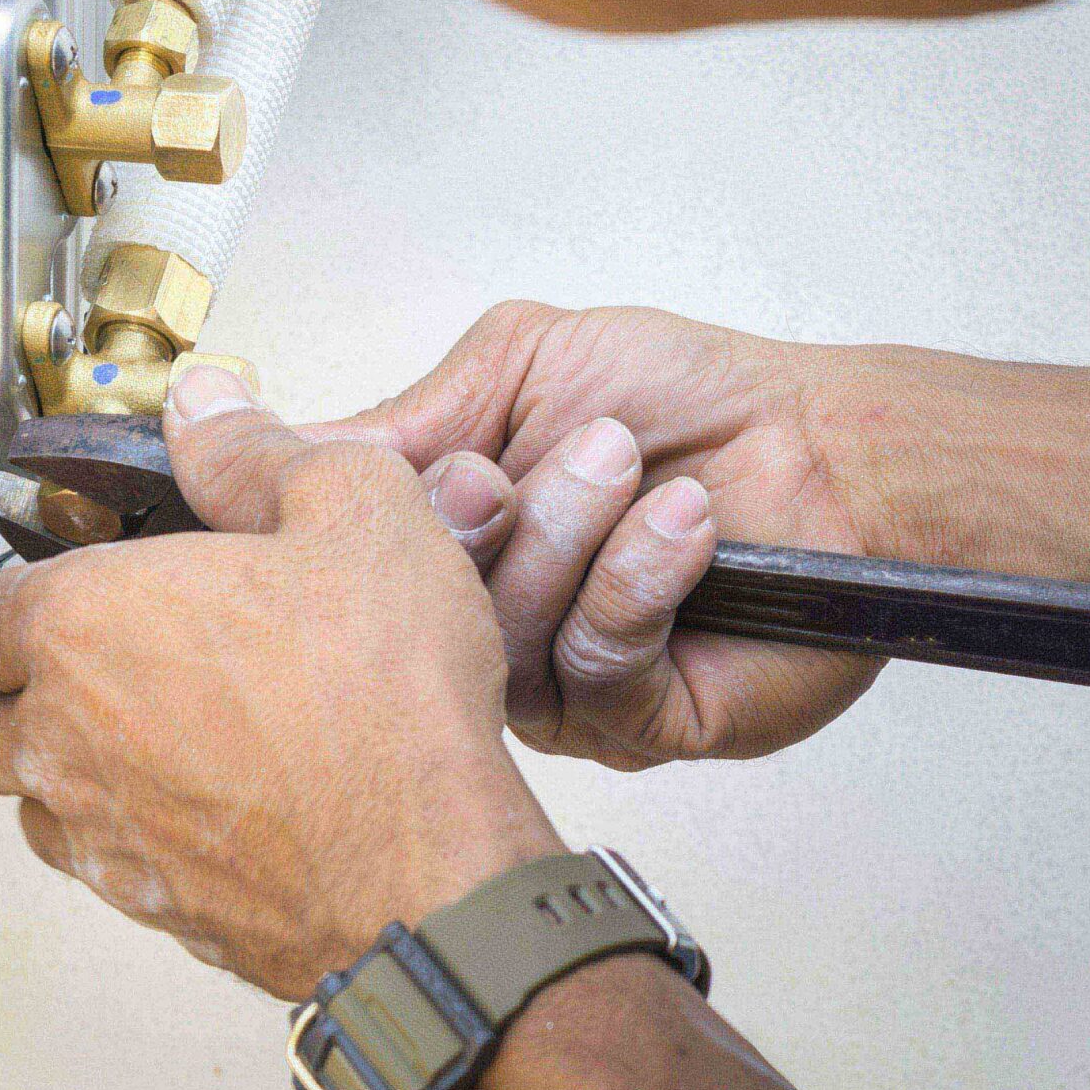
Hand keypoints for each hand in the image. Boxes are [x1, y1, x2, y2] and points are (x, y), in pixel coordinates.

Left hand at [0, 367, 564, 998]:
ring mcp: (101, 833)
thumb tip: (210, 411)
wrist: (429, 866)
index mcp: (84, 624)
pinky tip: (201, 806)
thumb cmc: (384, 707)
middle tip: (104, 659)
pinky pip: (103, 868)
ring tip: (148, 735)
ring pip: (33, 800)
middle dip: (30, 684)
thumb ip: (255, 452)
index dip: (27, 589)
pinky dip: (128, 838)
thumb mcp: (352, 510)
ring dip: (67, 767)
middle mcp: (67, 736)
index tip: (70, 583)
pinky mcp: (151, 907)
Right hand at [317, 302, 887, 768]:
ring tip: (625, 465)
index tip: (392, 465)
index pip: (343, 561)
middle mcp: (488, 626)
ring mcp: (557, 686)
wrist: (830, 448)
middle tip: (516, 466)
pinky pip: (592, 668)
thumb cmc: (692, 401)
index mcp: (448, 544)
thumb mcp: (522, 366)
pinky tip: (683, 528)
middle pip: (404, 609)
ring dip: (570, 533)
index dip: (350, 515)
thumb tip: (260, 434)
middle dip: (469, 520)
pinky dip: (637, 580)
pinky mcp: (637, 723)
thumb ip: (403, 415)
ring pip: (501, 639)